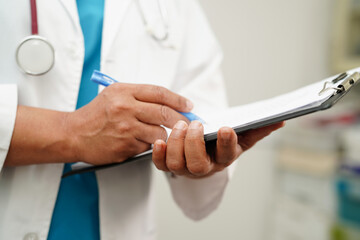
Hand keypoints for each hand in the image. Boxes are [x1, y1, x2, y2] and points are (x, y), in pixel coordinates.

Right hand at [66, 83, 191, 164]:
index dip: (178, 99)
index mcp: (124, 92)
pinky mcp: (126, 146)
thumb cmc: (95, 114)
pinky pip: (148, 146)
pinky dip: (149, 145)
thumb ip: (139, 96)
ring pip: (160, 132)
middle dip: (181, 119)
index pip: (159, 93)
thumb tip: (167, 102)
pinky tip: (138, 141)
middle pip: (164, 113)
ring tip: (157, 133)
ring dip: (164, 135)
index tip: (188, 105)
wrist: (73, 133)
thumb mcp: (114, 95)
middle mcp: (125, 108)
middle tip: (188, 122)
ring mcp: (126, 128)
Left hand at [152, 120, 283, 177]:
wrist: (203, 151)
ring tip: (180, 125)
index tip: (226, 128)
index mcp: (223, 159)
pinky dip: (158, 154)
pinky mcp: (169, 164)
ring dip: (177, 144)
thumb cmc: (221, 143)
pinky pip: (161, 164)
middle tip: (196, 124)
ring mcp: (185, 168)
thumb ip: (258, 129)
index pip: (227, 155)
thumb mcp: (241, 136)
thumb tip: (281, 120)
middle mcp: (204, 167)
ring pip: (177, 164)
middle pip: (198, 164)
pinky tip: (160, 140)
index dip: (226, 143)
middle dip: (195, 144)